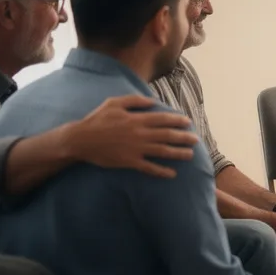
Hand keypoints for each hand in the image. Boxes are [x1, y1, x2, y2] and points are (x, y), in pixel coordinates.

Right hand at [70, 95, 197, 178]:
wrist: (80, 139)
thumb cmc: (97, 120)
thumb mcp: (114, 103)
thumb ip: (135, 100)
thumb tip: (153, 100)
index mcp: (137, 119)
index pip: (163, 119)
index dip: (177, 120)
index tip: (188, 122)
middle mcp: (140, 134)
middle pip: (167, 135)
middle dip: (184, 137)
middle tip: (196, 140)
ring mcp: (135, 149)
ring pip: (162, 151)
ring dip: (178, 153)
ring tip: (190, 155)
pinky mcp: (129, 162)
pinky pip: (149, 168)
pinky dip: (161, 171)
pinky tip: (172, 174)